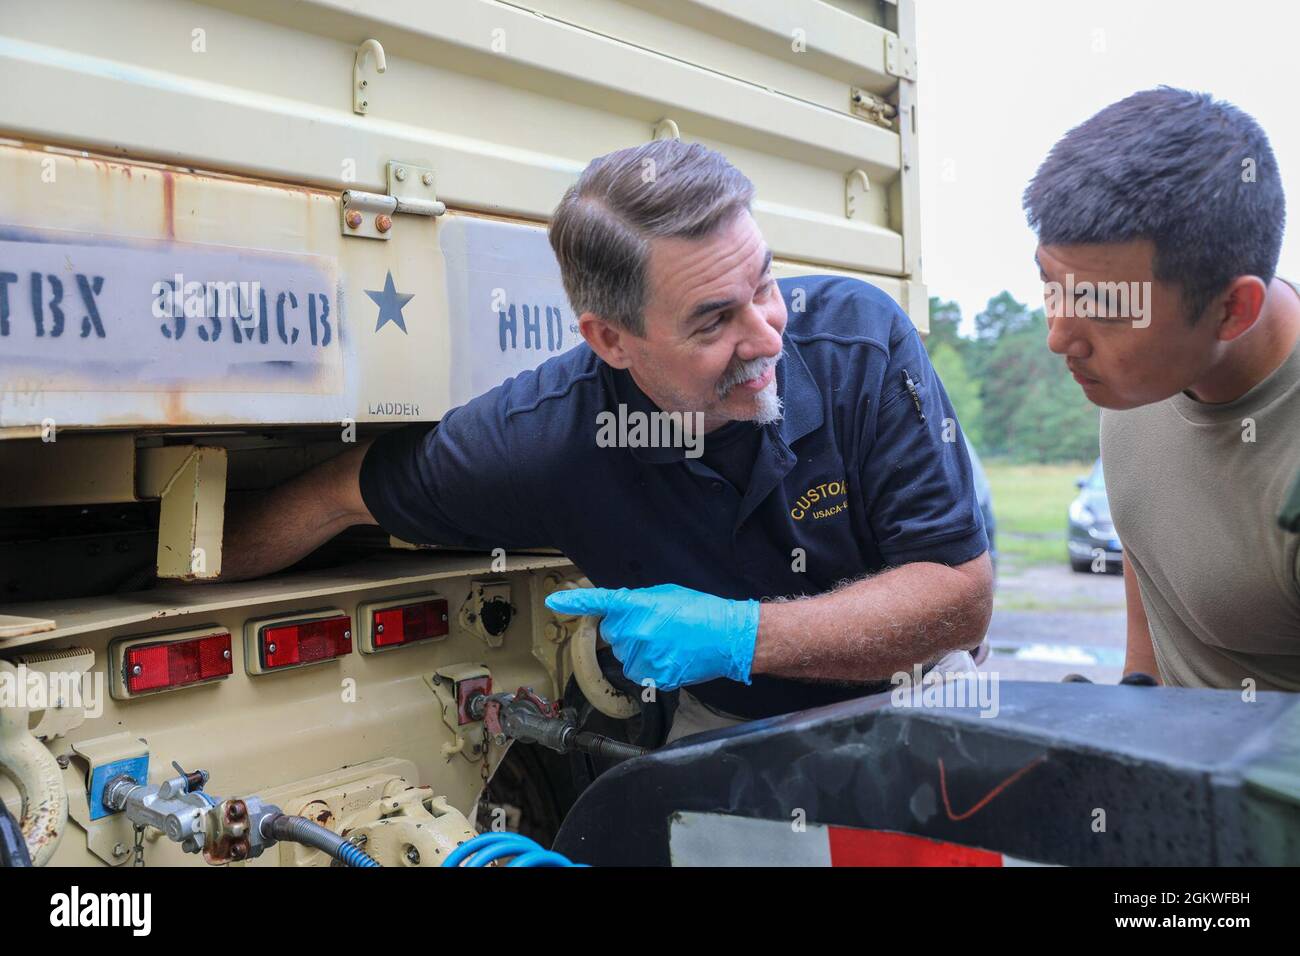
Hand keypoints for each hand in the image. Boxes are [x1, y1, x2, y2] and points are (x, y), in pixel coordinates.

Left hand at [544, 584, 759, 690]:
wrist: (726, 636)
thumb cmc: (700, 611)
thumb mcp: (665, 595)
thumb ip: (637, 602)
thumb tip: (621, 611)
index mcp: (637, 605)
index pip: (599, 602)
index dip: (574, 602)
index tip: (554, 602)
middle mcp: (634, 631)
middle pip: (611, 634)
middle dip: (625, 631)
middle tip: (652, 627)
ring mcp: (642, 656)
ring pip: (624, 656)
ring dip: (637, 650)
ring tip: (666, 643)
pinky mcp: (653, 676)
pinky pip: (639, 672)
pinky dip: (649, 667)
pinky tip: (669, 657)